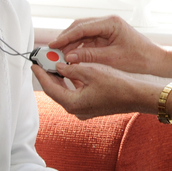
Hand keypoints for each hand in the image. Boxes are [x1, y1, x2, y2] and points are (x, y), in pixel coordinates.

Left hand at [32, 62, 158, 120]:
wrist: (137, 97)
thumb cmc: (117, 85)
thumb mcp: (91, 72)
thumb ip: (72, 69)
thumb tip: (58, 66)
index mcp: (73, 104)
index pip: (50, 88)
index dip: (41, 75)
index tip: (34, 64)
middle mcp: (76, 110)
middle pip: (56, 91)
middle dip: (49, 75)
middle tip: (43, 61)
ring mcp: (83, 110)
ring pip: (65, 92)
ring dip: (60, 78)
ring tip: (54, 62)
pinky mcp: (90, 107)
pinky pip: (75, 94)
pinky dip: (71, 82)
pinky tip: (70, 70)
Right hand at [48, 15, 164, 73]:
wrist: (155, 61)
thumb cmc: (139, 59)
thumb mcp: (112, 59)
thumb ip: (89, 56)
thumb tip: (68, 57)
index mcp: (110, 23)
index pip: (82, 27)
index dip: (66, 37)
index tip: (53, 45)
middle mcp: (107, 22)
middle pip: (80, 27)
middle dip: (66, 39)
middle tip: (53, 51)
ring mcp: (107, 29)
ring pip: (83, 34)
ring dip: (71, 45)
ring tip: (60, 56)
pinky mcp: (107, 37)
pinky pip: (88, 41)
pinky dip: (79, 49)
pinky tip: (71, 57)